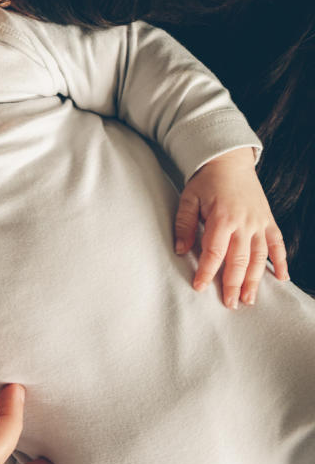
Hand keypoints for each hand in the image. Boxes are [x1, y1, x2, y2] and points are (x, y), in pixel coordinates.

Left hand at [175, 147, 288, 306]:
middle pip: (239, 259)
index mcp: (222, 217)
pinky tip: (282, 278)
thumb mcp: (189, 197)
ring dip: (255, 280)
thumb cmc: (207, 180)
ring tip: (249, 299)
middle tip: (230, 304)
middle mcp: (243, 222)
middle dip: (234, 284)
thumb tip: (181, 250)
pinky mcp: (268, 220)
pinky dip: (282, 261)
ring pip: (259, 257)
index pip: (214, 251)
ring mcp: (259, 222)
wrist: (230, 159)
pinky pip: (278, 244)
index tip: (200, 287)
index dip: (207, 271)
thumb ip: (185, 224)